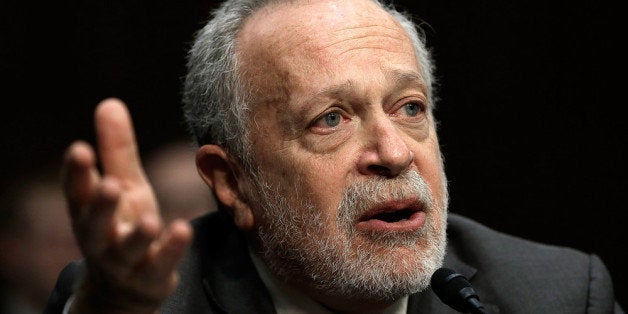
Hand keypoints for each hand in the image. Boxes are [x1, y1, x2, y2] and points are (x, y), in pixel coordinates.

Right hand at [62, 98, 192, 312]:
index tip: (79, 149)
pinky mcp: (150, 277)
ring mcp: (125, 262)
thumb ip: (116, 150)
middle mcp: (101, 239)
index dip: (76, 173)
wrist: (127, 286)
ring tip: (150, 219)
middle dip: (100, 207)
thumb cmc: (123, 225)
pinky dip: (170, 251)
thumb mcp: (124, 186)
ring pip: (126, 251)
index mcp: (90, 212)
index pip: (77, 193)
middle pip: (94, 225)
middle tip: (108, 185)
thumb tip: (109, 102)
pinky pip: (159, 266)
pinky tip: (182, 230)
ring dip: (137, 236)